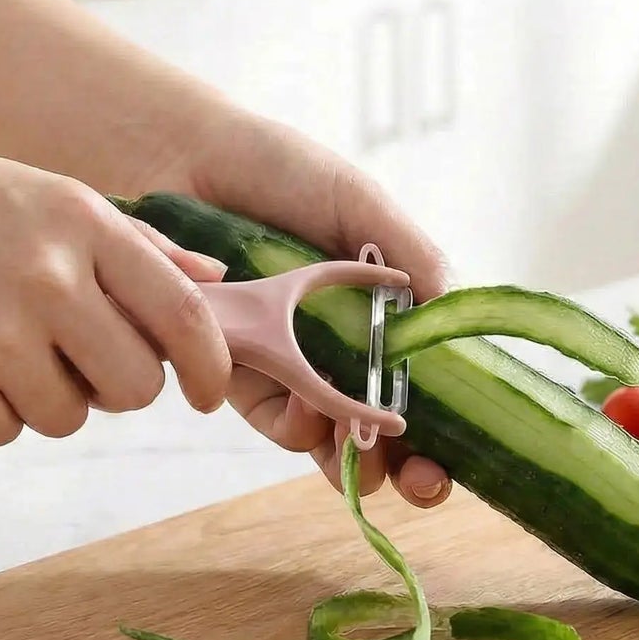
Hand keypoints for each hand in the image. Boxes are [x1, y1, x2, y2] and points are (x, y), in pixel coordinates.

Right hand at [0, 138, 232, 445]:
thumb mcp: (48, 196)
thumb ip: (138, 244)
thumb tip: (217, 284)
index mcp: (81, 223)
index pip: (184, 315)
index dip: (211, 367)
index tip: (208, 392)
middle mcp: (46, 280)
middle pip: (134, 385)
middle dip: (120, 385)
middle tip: (81, 357)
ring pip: (71, 417)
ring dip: (52, 396)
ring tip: (3, 340)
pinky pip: (7, 432)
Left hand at [169, 107, 453, 508]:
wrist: (182, 158)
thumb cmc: (274, 169)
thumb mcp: (357, 203)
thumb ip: (411, 254)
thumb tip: (454, 309)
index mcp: (380, 307)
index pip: (425, 378)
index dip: (447, 424)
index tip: (456, 452)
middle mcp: (341, 343)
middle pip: (385, 424)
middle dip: (407, 467)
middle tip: (421, 480)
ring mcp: (292, 363)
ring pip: (331, 437)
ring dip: (354, 457)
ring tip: (364, 449)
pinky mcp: (239, 372)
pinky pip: (277, 421)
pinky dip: (301, 427)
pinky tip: (312, 411)